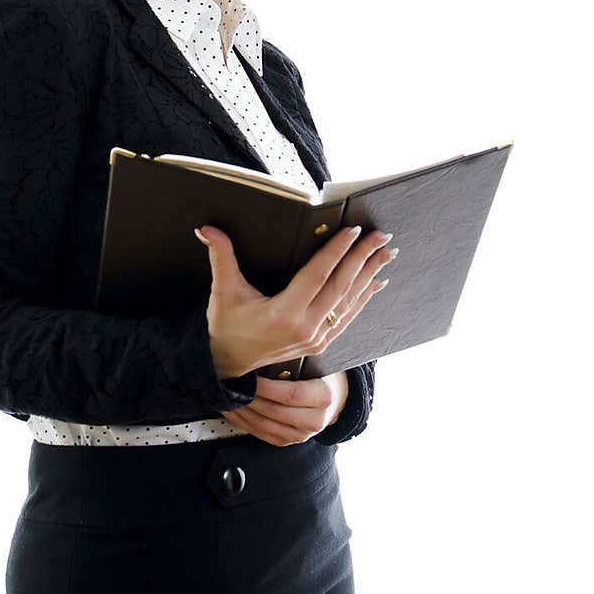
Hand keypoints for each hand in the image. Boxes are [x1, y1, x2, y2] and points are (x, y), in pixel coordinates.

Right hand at [194, 223, 397, 379]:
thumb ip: (221, 257)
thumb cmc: (226, 325)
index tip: (353, 231)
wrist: (228, 364)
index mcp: (283, 314)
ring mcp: (315, 338)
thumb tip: (207, 229)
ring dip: (369, 275)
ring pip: (349, 302)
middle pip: (341, 286)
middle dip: (363, 258)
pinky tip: (376, 281)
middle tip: (380, 236)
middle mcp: (304, 328)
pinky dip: (363, 298)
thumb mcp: (222, 291)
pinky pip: (347, 317)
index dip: (337, 251)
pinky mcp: (319, 343)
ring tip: (386, 253)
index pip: (318, 275)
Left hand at [219, 371, 349, 446]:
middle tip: (231, 386)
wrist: (334, 397)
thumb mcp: (314, 363)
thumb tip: (261, 353)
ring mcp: (301, 434)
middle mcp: (314, 420)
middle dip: (249, 399)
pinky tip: (233, 411)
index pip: (290, 395)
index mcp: (323, 397)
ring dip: (242, 412)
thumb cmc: (320, 375)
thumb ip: (293, 359)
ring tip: (228, 397)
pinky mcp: (288, 441)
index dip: (266, 388)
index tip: (249, 378)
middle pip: (274, 412)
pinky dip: (243, 423)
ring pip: (264, 426)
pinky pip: (261, 434)